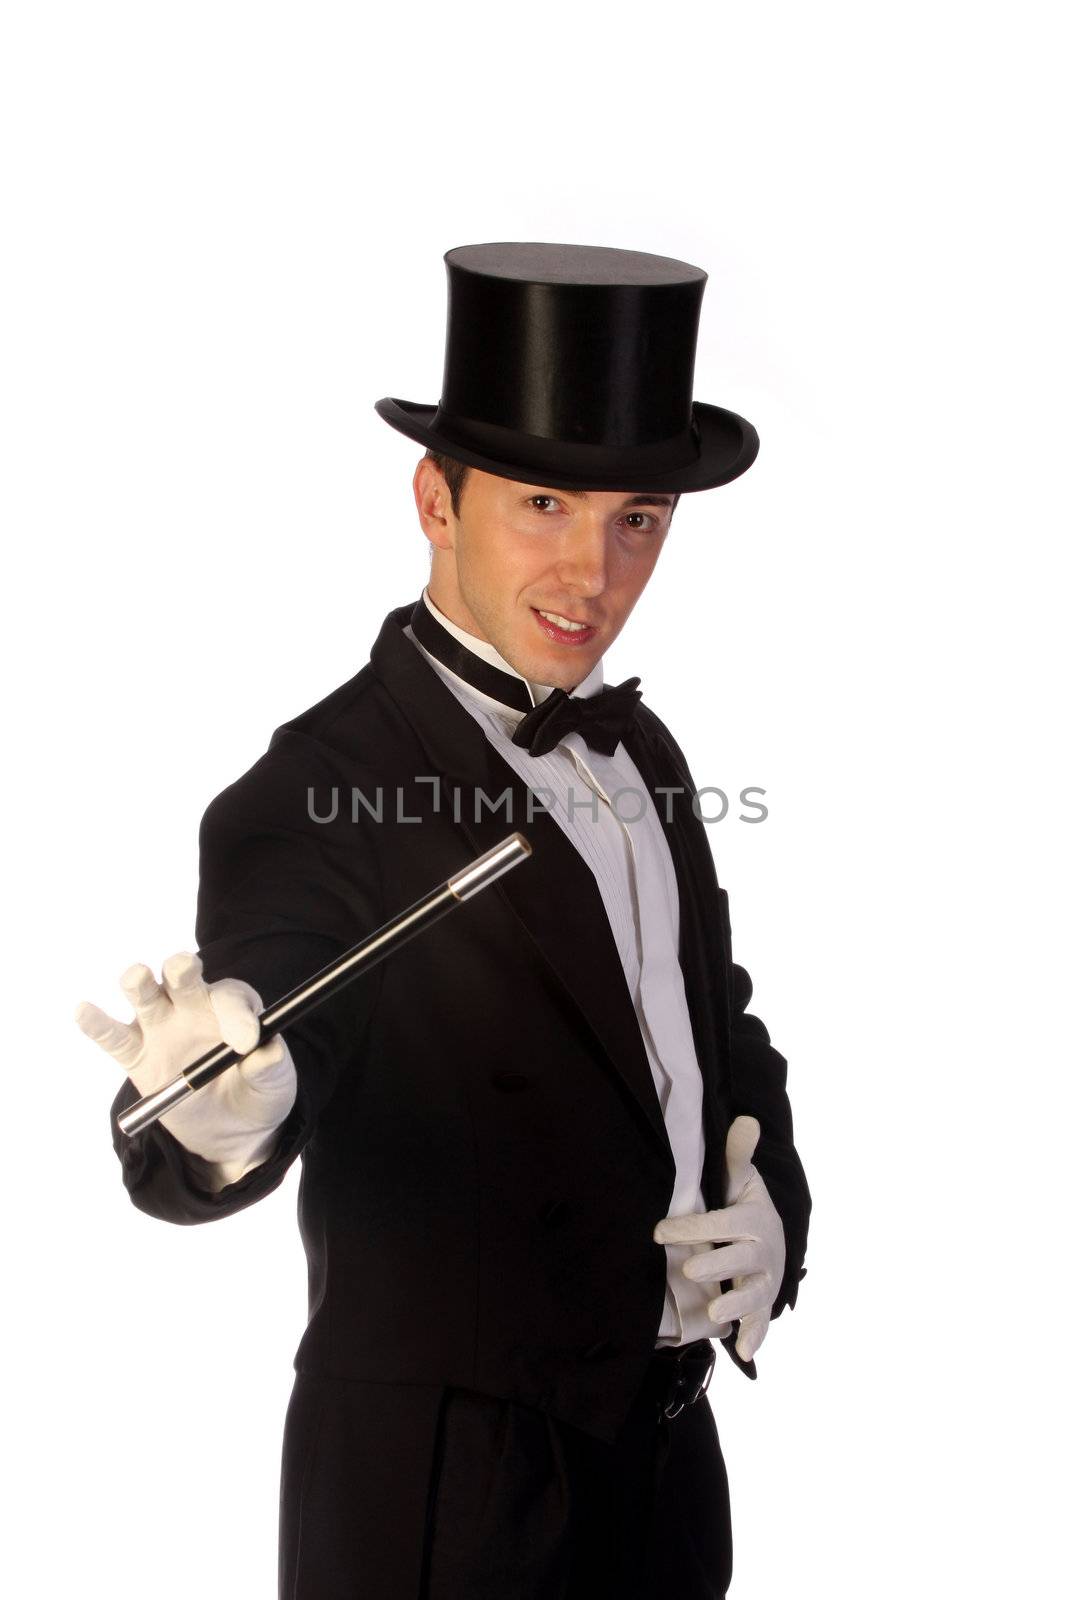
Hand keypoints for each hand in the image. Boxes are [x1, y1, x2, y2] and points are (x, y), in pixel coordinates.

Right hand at [76, 951, 296, 1180]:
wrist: (232, 1129)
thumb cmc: (257, 1092)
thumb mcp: (273, 1085)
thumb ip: (269, 1067)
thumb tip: (268, 1051)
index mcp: (231, 1006)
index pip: (230, 997)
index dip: (237, 1015)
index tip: (247, 1043)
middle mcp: (192, 1006)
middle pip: (182, 977)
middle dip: (182, 968)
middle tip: (185, 969)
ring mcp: (161, 1027)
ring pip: (146, 996)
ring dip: (140, 984)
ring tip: (138, 979)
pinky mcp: (136, 1055)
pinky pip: (113, 1038)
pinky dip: (97, 1025)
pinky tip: (84, 1012)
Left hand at [652, 1115, 785, 1360]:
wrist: (774, 1237)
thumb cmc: (745, 1205)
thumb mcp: (741, 1179)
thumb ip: (737, 1155)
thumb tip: (746, 1118)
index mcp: (753, 1220)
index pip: (722, 1223)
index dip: (692, 1226)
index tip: (658, 1231)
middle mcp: (763, 1252)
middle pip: (738, 1260)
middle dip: (716, 1265)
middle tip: (690, 1270)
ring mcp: (765, 1280)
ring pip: (752, 1295)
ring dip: (736, 1307)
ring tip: (715, 1314)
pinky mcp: (763, 1303)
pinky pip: (762, 1323)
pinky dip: (754, 1337)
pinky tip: (741, 1353)